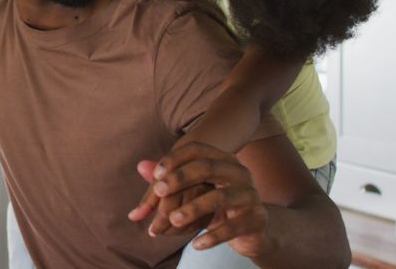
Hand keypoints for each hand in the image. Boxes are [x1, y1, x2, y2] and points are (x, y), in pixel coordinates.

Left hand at [134, 143, 271, 256]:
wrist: (253, 229)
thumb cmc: (216, 205)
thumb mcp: (193, 191)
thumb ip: (168, 179)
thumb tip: (140, 166)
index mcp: (224, 159)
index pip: (197, 150)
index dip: (174, 159)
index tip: (156, 174)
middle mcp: (239, 172)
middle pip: (207, 167)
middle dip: (180, 178)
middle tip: (158, 192)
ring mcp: (250, 195)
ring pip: (220, 197)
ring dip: (193, 209)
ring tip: (173, 220)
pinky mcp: (255, 220)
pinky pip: (232, 227)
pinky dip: (212, 236)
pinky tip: (195, 245)